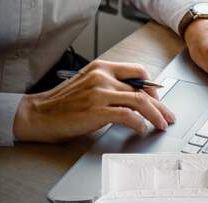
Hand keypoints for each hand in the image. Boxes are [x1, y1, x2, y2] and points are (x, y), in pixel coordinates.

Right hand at [13, 60, 174, 142]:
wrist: (39, 114)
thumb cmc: (64, 103)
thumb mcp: (89, 85)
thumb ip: (111, 87)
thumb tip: (136, 99)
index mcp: (102, 67)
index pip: (138, 72)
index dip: (153, 88)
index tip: (158, 101)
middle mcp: (103, 77)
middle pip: (142, 88)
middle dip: (160, 105)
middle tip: (168, 117)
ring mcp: (100, 93)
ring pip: (139, 101)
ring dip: (155, 115)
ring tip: (161, 125)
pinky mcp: (96, 110)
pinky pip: (128, 116)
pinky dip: (139, 124)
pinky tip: (141, 130)